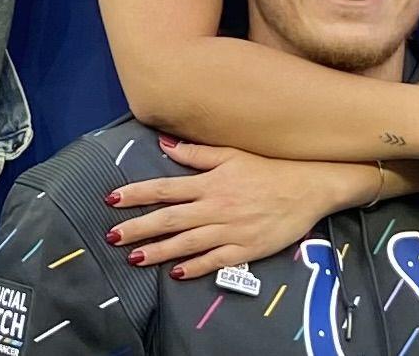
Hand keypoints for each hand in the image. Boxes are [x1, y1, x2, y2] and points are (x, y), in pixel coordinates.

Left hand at [105, 140, 349, 278]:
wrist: (306, 188)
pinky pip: (214, 261)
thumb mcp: (231, 153)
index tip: (112, 199)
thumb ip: (196, 153)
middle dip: (139, 228)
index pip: (165, 189)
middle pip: (169, 219)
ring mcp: (229, 230)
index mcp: (209, 182)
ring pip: (186, 243)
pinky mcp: (244, 249)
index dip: (137, 194)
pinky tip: (176, 273)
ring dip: (159, 251)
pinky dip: (194, 267)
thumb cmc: (267, 168)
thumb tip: (164, 144)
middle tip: (112, 236)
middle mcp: (214, 207)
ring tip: (134, 258)